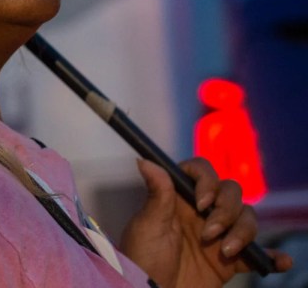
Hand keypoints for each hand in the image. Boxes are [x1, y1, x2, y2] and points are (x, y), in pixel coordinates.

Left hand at [120, 158, 292, 287]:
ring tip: (224, 252)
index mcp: (179, 199)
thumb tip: (146, 160)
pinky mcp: (229, 261)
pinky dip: (271, 256)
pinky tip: (279, 261)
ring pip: (246, 218)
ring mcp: (217, 235)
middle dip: (227, 210)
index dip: (207, 181)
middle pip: (230, 193)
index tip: (202, 202)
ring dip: (242, 232)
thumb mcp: (148, 225)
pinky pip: (257, 254)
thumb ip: (157, 194)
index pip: (201, 173)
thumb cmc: (142, 258)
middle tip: (209, 233)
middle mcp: (200, 213)